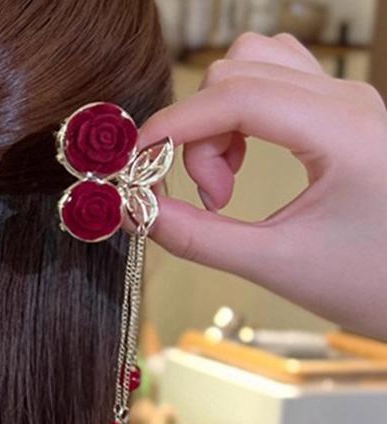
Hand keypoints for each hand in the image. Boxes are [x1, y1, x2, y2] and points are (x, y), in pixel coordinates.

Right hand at [140, 33, 386, 340]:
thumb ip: (197, 238)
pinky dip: (239, 113)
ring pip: (254, 66)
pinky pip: (274, 82)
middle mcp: (346, 100)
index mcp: (341, 131)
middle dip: (199, 134)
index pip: (234, 96)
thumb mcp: (275, 265)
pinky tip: (242, 159)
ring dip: (218, 118)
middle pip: (236, 74)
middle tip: (212, 198)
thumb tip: (139, 214)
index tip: (136, 166)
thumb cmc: (372, 281)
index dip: (172, 126)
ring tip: (227, 179)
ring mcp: (345, 101)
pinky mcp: (339, 114)